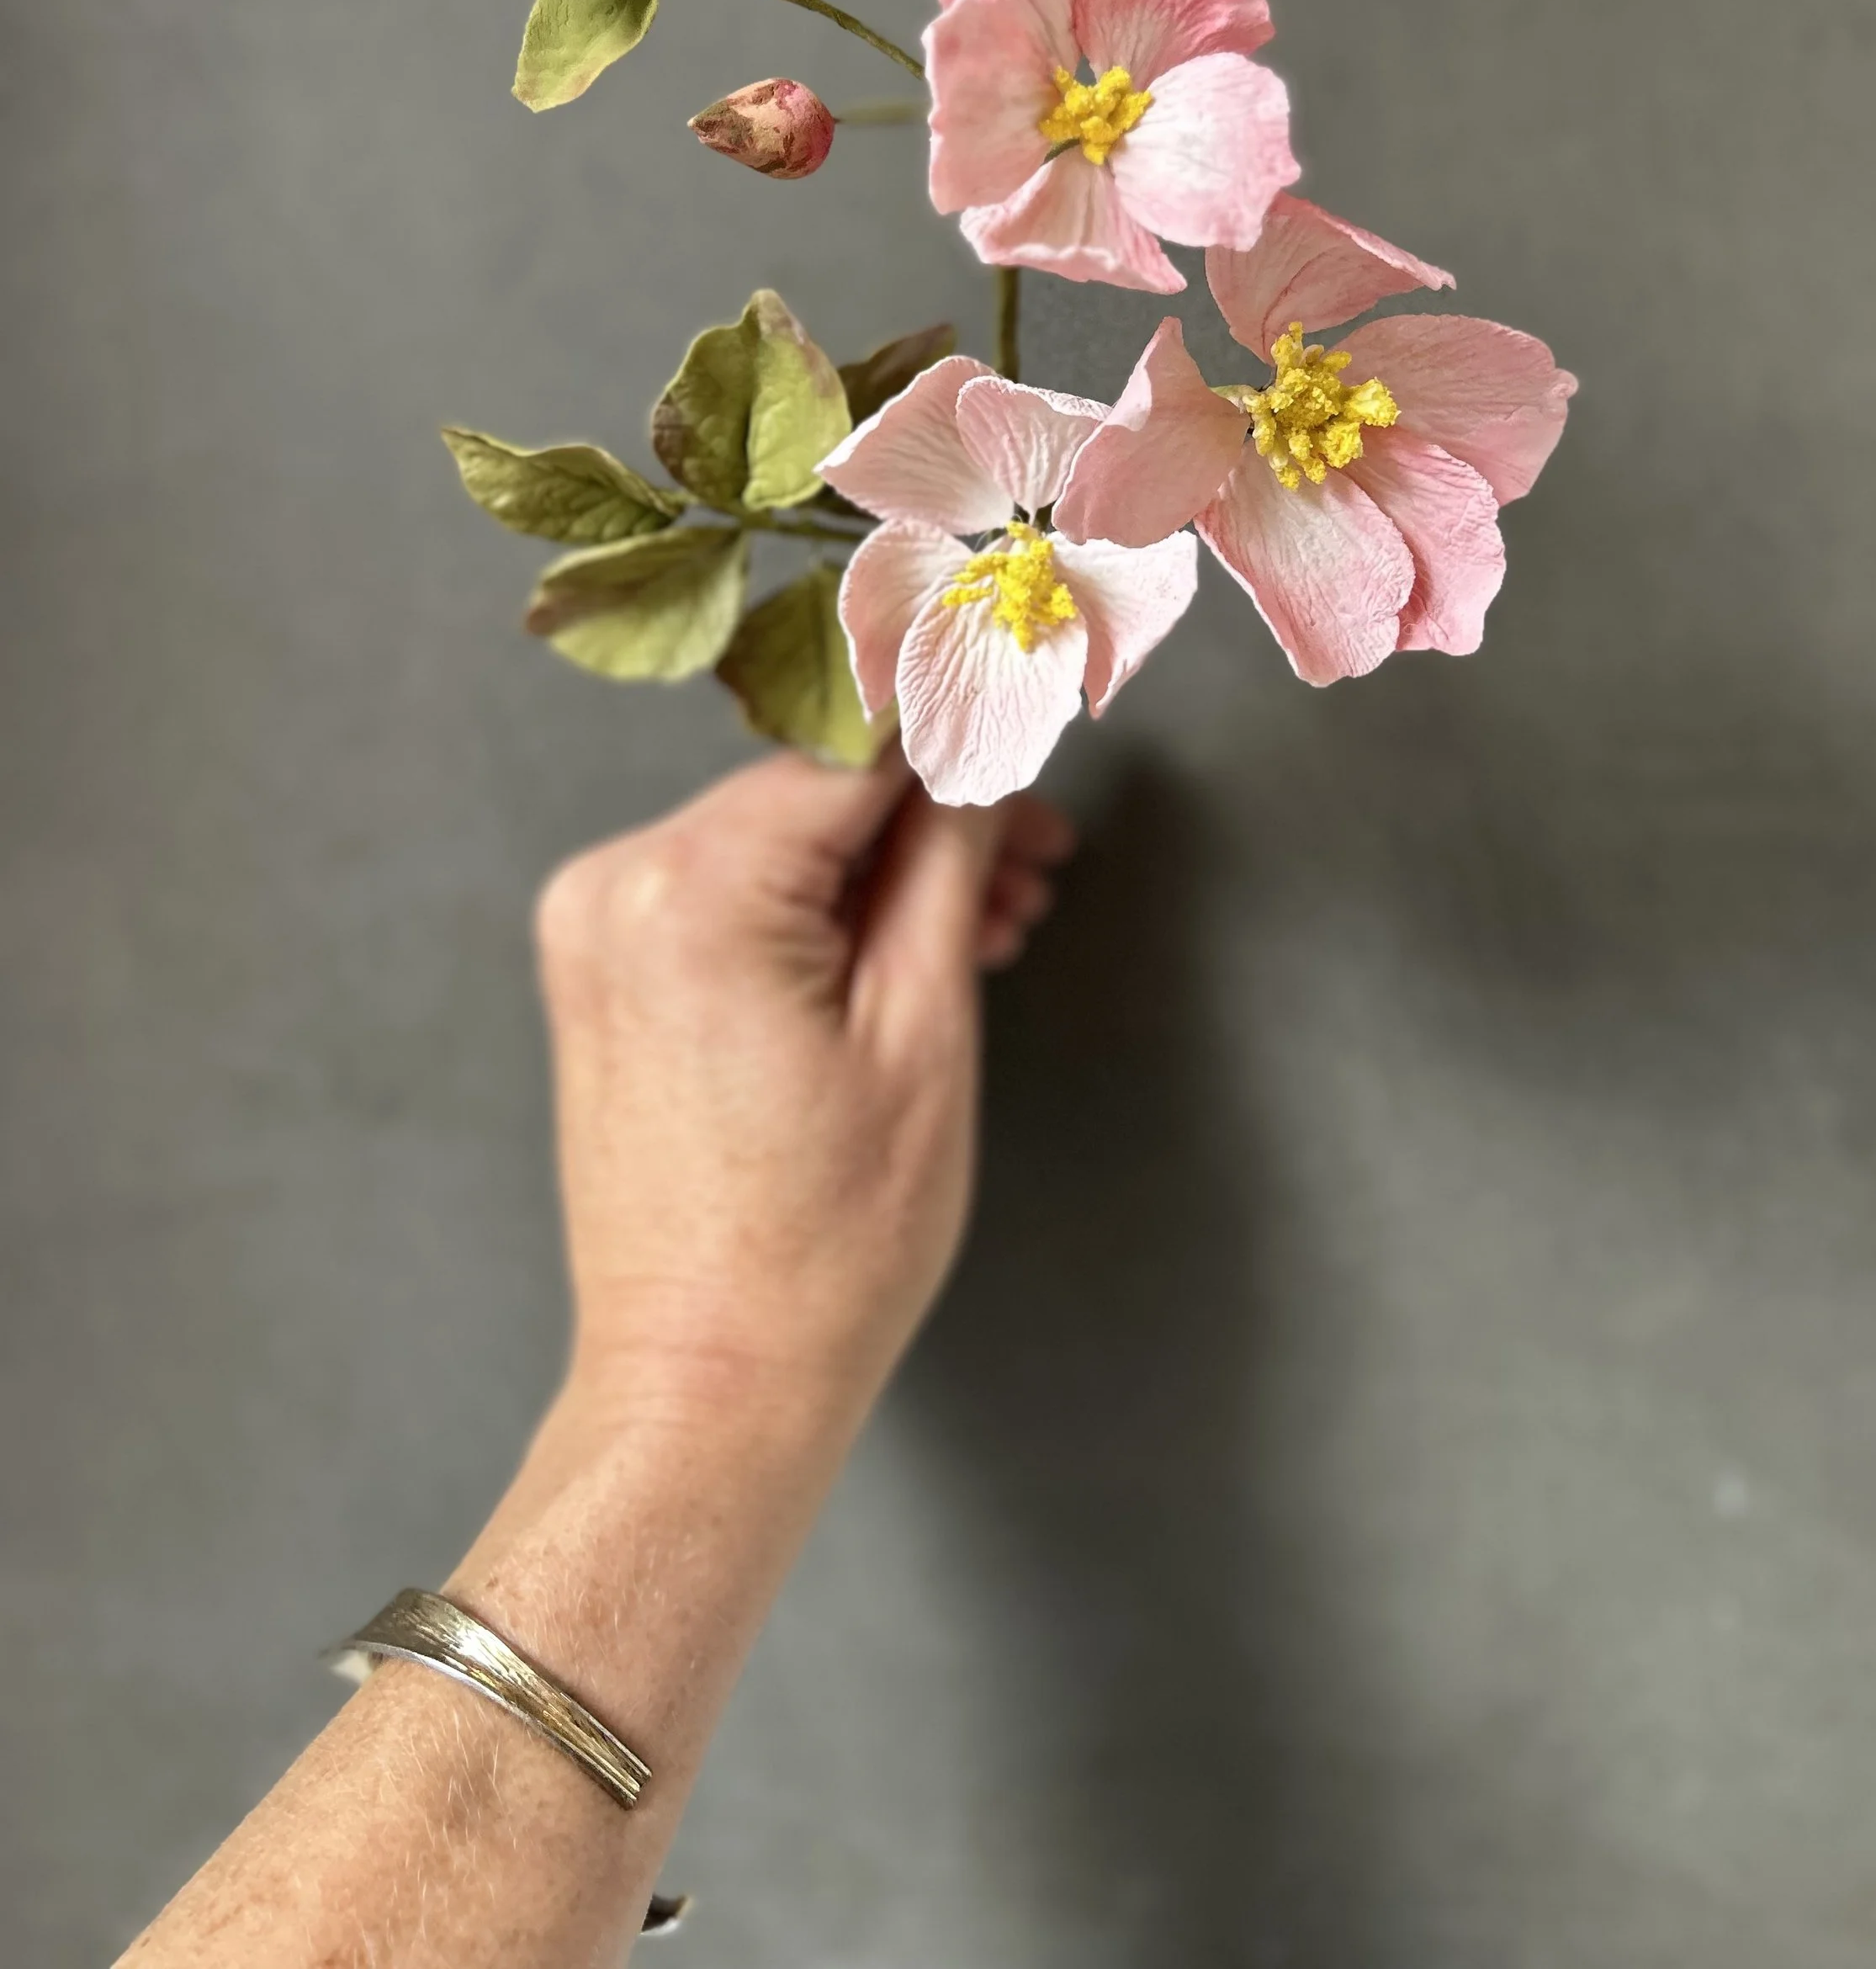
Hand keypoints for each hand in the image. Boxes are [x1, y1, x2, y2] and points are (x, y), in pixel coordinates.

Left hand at [532, 746, 1073, 1448]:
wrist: (708, 1382)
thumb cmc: (824, 1243)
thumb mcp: (924, 1029)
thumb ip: (947, 855)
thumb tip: (980, 739)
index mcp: (695, 886)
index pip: (860, 748)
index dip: (968, 738)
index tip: (1043, 728)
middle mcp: (620, 883)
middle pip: (818, 789)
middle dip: (936, 816)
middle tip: (1040, 869)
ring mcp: (598, 926)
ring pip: (780, 837)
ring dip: (887, 866)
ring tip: (992, 927)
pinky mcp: (604, 970)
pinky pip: (733, 891)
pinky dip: (821, 908)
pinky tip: (906, 952)